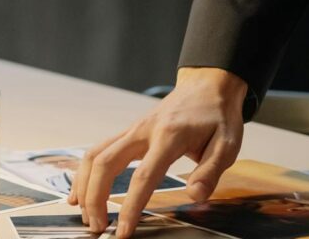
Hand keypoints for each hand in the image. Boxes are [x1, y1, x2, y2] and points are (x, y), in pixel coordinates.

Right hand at [67, 67, 246, 237]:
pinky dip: (85, 173)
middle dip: (95, 198)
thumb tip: (195, 196)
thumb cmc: (218, 116)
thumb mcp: (228, 143)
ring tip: (87, 215)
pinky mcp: (129, 132)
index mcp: (170, 136)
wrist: (208, 85)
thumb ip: (210, 171)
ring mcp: (133, 130)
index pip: (143, 176)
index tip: (123, 231)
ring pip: (95, 155)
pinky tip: (80, 193)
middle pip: (106, 163)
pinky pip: (99, 151)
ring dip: (85, 186)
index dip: (130, 207)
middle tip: (98, 227)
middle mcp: (144, 131)